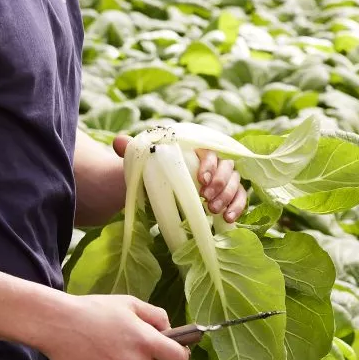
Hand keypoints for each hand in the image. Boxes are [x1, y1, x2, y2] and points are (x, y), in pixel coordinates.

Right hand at [37, 294, 190, 359]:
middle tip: (146, 349)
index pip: (179, 359)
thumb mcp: (128, 303)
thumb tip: (168, 329)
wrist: (58, 325)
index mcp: (146, 341)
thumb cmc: (93, 310)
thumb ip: (155, 315)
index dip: (180, 353)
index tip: (175, 348)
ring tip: (122, 353)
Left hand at [113, 136, 247, 222]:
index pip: (210, 151)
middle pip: (227, 167)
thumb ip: (132, 151)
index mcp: (195, 150)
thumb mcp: (142, 163)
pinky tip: (228, 219)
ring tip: (213, 211)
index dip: (209, 164)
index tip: (200, 179)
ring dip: (228, 196)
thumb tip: (117, 141)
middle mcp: (213, 163)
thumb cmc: (153, 174)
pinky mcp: (228, 196)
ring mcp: (223, 180)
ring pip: (236, 183)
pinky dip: (237, 207)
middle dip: (220, 183)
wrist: (158, 192)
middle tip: (207, 199)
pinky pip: (241, 198)